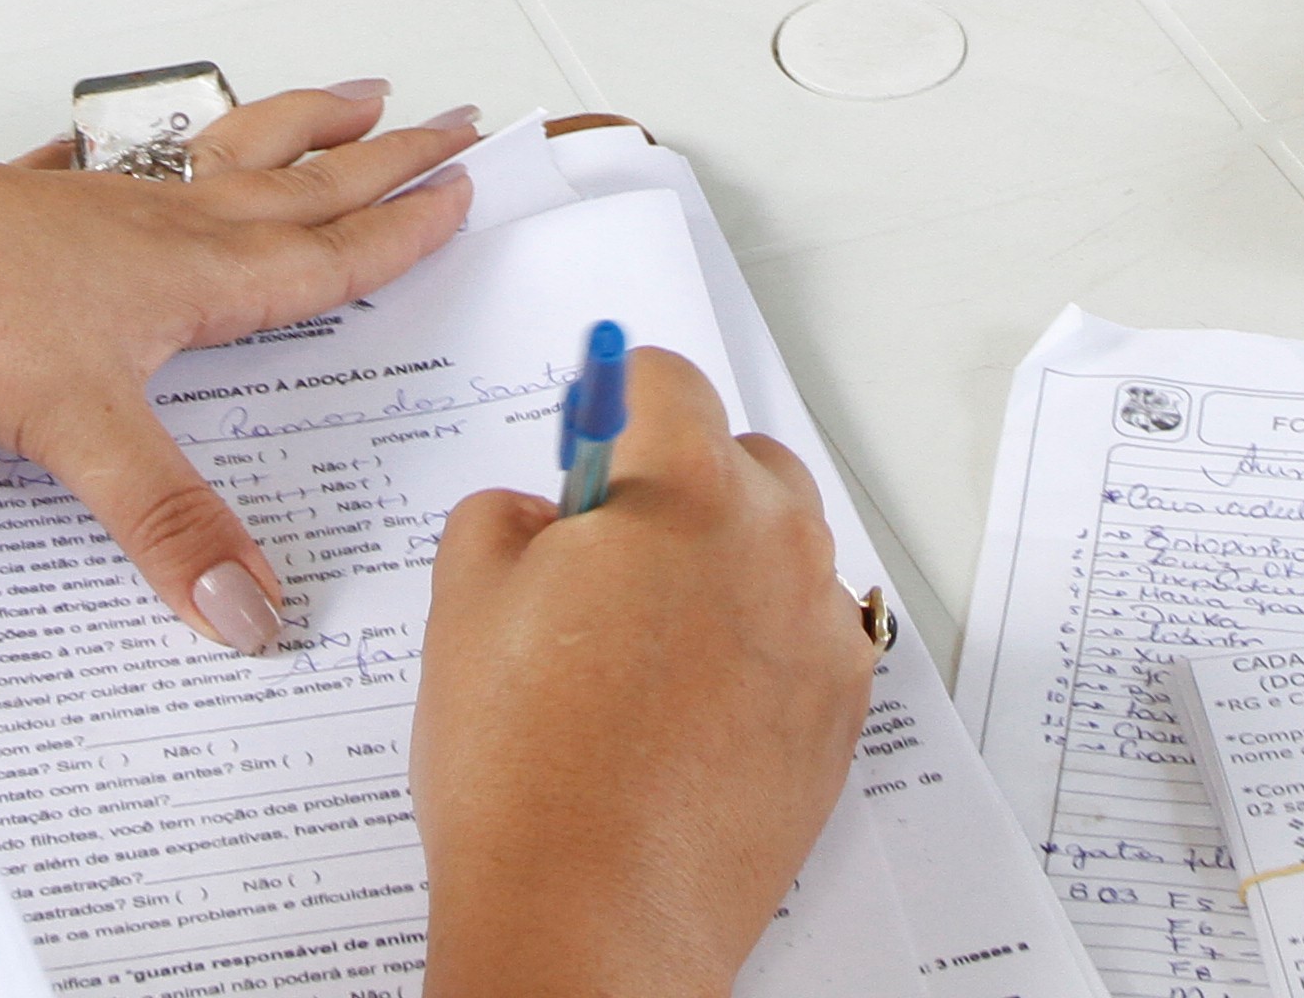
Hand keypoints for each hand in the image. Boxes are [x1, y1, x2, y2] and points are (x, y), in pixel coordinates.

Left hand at [0, 88, 481, 643]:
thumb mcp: (71, 427)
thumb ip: (167, 522)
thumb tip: (255, 613)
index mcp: (185, 274)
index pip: (320, 250)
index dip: (397, 227)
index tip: (465, 186)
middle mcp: (150, 229)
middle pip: (292, 187)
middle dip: (377, 160)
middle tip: (451, 118)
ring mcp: (82, 213)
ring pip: (216, 165)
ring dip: (290, 133)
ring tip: (345, 96)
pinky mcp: (14, 214)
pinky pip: (103, 177)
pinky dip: (142, 163)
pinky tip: (120, 149)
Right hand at [418, 347, 870, 997]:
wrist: (589, 922)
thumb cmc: (523, 773)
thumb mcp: (461, 601)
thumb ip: (505, 515)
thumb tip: (546, 514)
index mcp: (682, 489)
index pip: (662, 380)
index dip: (608, 407)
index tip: (587, 444)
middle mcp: (775, 544)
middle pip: (738, 461)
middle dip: (676, 489)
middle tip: (601, 567)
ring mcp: (820, 633)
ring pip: (778, 553)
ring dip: (723, 570)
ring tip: (640, 657)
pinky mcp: (841, 714)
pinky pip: (804, 639)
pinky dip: (757, 652)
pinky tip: (687, 715)